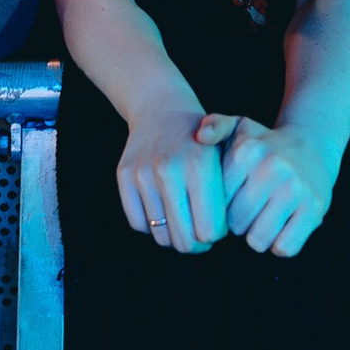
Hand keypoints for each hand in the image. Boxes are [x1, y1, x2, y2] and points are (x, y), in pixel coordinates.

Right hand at [116, 108, 228, 252]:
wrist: (161, 105)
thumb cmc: (200, 137)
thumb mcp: (222, 156)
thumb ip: (224, 196)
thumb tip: (212, 236)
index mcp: (201, 167)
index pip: (210, 230)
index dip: (215, 235)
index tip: (216, 227)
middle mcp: (170, 170)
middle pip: (184, 239)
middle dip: (196, 244)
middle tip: (200, 237)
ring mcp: (144, 173)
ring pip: (160, 235)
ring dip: (173, 237)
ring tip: (182, 224)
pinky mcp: (124, 175)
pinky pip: (138, 223)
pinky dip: (151, 226)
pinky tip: (162, 214)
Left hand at [202, 114, 337, 255]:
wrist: (312, 147)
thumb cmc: (264, 144)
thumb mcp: (239, 127)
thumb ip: (215, 126)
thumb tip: (200, 136)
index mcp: (247, 151)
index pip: (217, 202)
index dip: (221, 206)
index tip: (231, 198)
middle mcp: (272, 168)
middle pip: (236, 224)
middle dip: (238, 223)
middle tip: (248, 210)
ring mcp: (295, 189)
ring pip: (258, 240)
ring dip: (257, 237)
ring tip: (262, 219)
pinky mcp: (314, 208)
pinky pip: (284, 248)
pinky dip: (279, 245)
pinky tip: (281, 228)